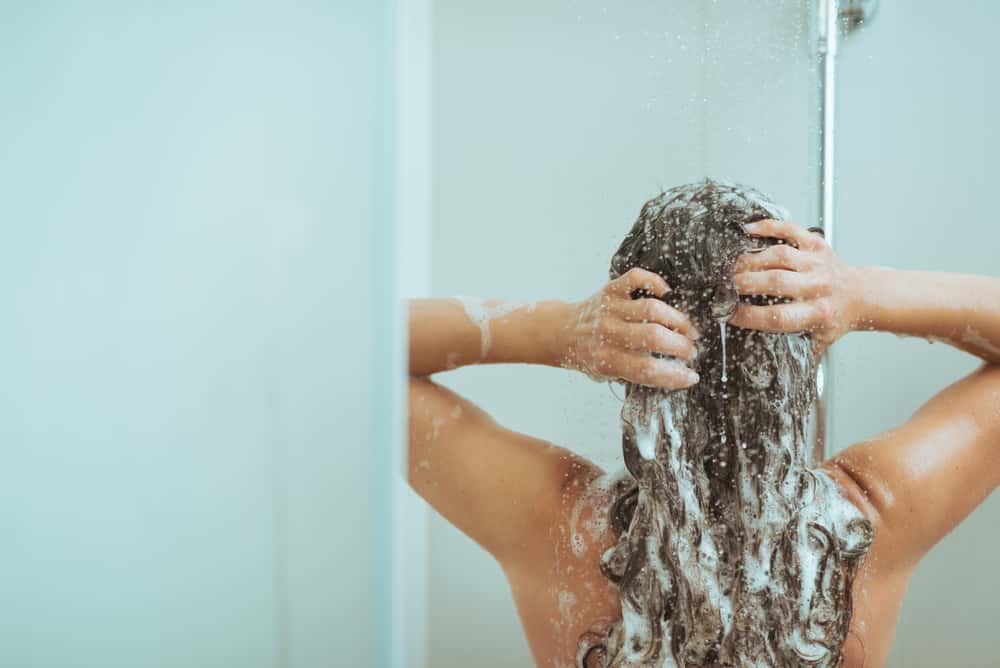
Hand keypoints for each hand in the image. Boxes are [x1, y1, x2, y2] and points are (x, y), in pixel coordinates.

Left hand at [557, 267, 699, 388]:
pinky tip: (667, 295)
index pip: (647, 370)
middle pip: (654, 337)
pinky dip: (656, 282)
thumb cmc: (588, 354)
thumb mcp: (606, 375)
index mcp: (606, 360)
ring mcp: (610, 309)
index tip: (691, 376)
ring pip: (652, 309)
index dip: (675, 375)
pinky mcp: (611, 289)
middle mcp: (608, 333)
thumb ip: (635, 375)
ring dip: (677, 320)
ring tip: (687, 330)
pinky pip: (637, 278)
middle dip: (681, 346)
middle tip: (691, 351)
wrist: (561, 332)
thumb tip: (674, 374)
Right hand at [729, 220, 859, 353]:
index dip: (748, 315)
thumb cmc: (833, 319)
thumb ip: (791, 354)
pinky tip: (748, 231)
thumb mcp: (816, 343)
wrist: (861, 296)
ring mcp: (817, 262)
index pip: (776, 316)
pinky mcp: (816, 243)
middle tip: (724, 286)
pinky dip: (767, 226)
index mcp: (817, 315)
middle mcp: (818, 286)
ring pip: (778, 255)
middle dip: (742, 283)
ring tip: (731, 266)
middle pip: (774, 282)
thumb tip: (759, 365)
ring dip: (749, 259)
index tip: (729, 314)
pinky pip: (789, 230)